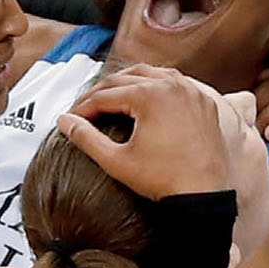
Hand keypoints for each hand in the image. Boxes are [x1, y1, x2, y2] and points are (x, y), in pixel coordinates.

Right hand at [57, 64, 238, 198]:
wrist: (204, 194)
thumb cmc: (163, 180)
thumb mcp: (117, 161)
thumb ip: (86, 138)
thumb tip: (64, 121)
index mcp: (149, 95)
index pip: (105, 95)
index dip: (84, 107)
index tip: (72, 119)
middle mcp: (171, 85)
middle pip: (125, 78)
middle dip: (102, 91)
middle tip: (86, 107)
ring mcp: (191, 91)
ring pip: (152, 73)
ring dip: (129, 82)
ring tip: (113, 96)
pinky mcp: (204, 102)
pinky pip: (176, 83)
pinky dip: (157, 85)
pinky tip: (147, 98)